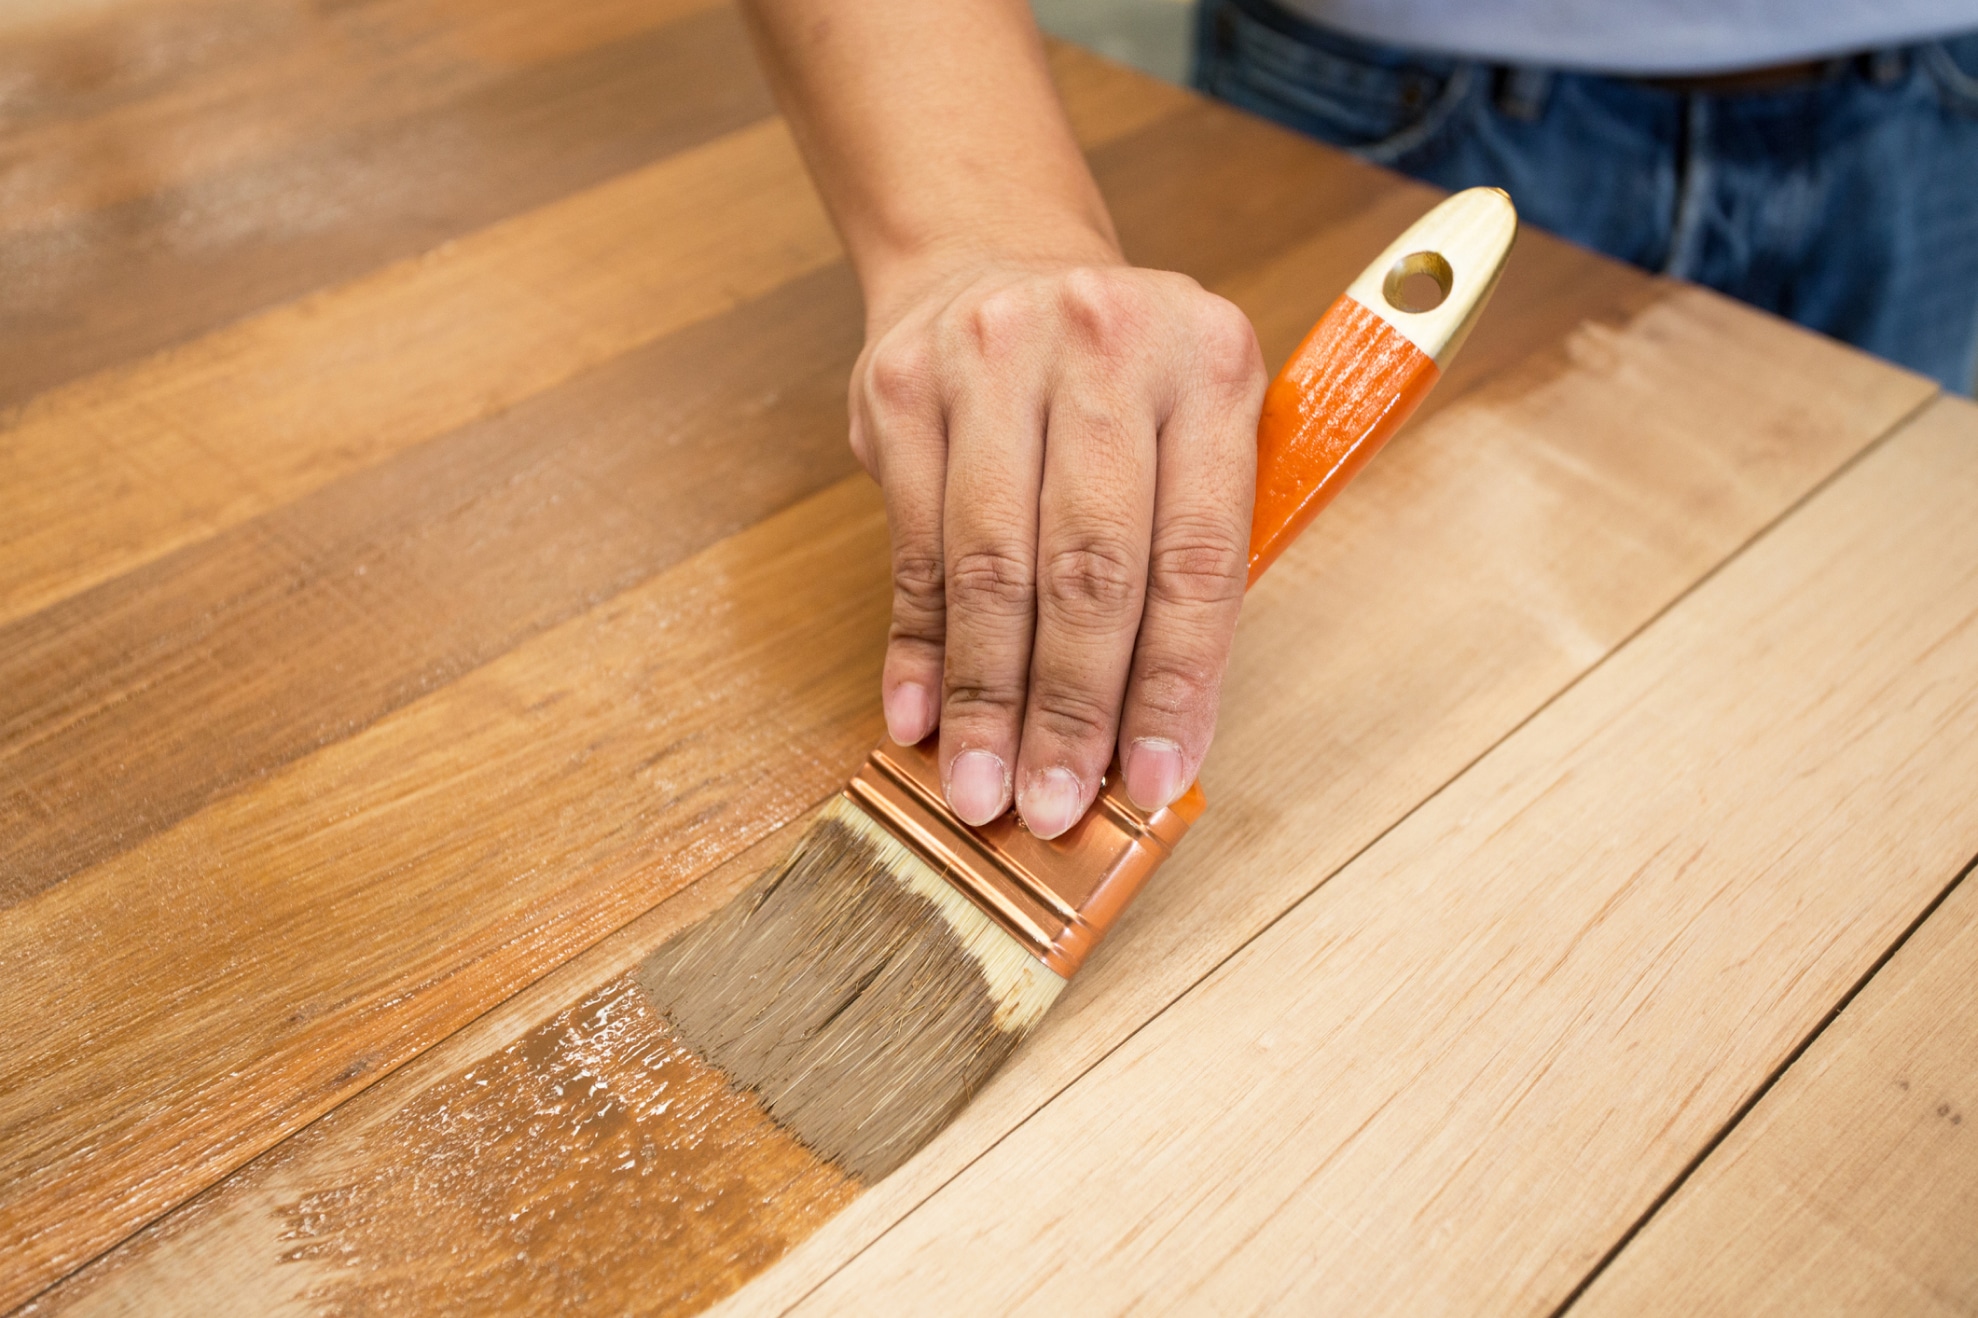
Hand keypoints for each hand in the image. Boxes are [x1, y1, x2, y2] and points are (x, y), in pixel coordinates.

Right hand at [851, 256, 1265, 837]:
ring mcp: (993, 358)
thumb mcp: (1189, 425)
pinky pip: (913, 547)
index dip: (1175, 682)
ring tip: (984, 787)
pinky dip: (920, 646)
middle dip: (1073, 707)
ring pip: (993, 566)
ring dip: (989, 697)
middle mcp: (1104, 347)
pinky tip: (921, 717)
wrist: (991, 257)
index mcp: (1210, 362)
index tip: (1154, 778)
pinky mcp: (903, 388)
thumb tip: (1155, 737)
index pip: (1196, 554)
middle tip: (1056, 806)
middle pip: (1090, 567)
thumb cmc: (1113, 380)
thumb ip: (1185, 555)